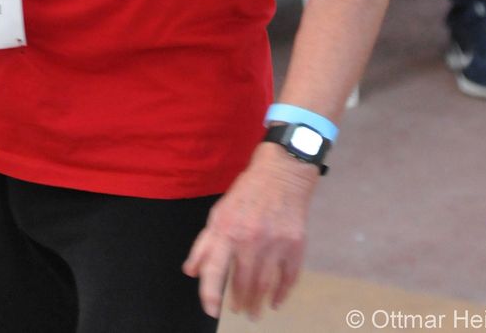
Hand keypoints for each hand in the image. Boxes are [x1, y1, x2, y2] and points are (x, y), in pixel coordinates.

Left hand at [183, 142, 317, 320]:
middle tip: (238, 311)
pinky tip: (275, 302)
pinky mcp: (295, 245)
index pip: (214, 269)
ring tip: (254, 313)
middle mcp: (250, 239)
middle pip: (242, 282)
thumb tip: (191, 272)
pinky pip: (288, 277)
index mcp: (227, 230)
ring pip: (264, 284)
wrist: (282, 173)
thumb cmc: (247, 192)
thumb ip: (204, 244)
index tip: (211, 310)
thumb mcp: (219, 212)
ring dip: (257, 302)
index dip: (210, 294)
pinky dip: (282, 293)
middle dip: (239, 302)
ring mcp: (275, 243)